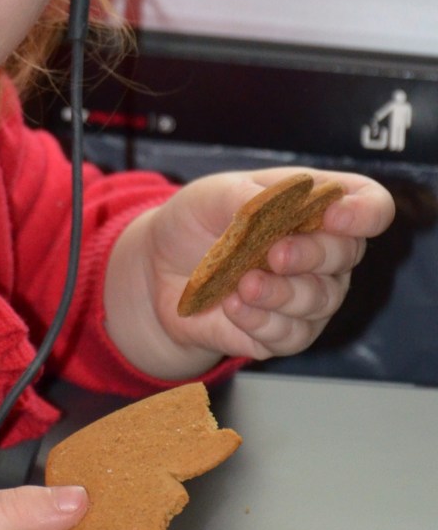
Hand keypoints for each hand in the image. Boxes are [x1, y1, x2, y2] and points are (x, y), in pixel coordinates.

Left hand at [106, 169, 395, 377]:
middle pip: (348, 255)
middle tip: (274, 254)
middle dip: (313, 254)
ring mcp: (310, 295)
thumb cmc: (197, 222)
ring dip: (282, 293)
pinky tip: (233, 307)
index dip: (364, 212)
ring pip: (321, 300)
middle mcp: (324, 253)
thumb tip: (280, 206)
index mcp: (317, 206)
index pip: (370, 206)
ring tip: (243, 283)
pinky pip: (291, 335)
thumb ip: (250, 197)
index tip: (334, 216)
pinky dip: (261, 321)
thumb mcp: (213, 195)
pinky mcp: (286, 333)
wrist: (159, 270)